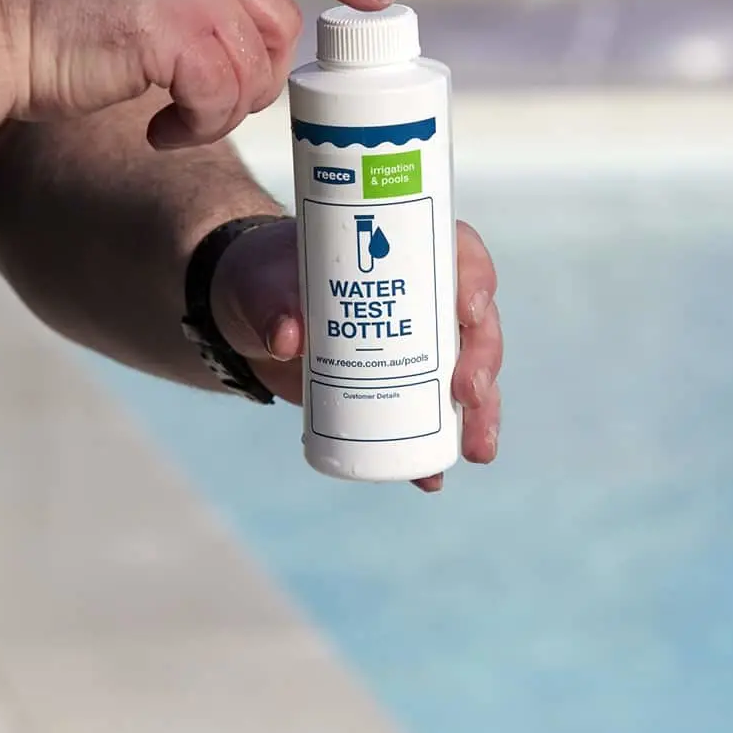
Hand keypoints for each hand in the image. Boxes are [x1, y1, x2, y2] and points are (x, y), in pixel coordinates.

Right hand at [0, 0, 392, 143]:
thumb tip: (252, 43)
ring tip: (176, 121)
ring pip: (253, 69)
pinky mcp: (172, 32)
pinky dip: (197, 128)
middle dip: (260, 79)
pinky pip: (221, 97)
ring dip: (220, 112)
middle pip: (279, 27)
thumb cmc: (59, 28)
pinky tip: (161, 132)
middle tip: (212, 105)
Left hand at [210, 218, 501, 491]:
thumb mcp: (263, 285)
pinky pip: (429, 421)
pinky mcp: (398, 390)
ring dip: (480, 415)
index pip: (460, 257)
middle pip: (476, 327)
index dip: (477, 281)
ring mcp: (418, 350)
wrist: (249, 317)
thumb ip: (272, 304)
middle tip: (466, 392)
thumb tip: (287, 339)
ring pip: (467, 379)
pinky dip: (433, 451)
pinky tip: (432, 477)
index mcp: (407, 254)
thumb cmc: (265, 280)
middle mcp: (426, 300)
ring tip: (474, 449)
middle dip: (483, 362)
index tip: (468, 311)